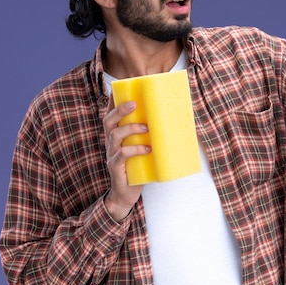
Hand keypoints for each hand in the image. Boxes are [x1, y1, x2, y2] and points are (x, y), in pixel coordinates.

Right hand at [102, 94, 148, 221]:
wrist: (126, 195)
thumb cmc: (138, 169)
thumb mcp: (144, 149)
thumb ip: (152, 137)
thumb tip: (177, 123)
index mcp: (116, 136)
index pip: (110, 114)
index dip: (113, 101)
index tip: (120, 89)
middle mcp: (110, 143)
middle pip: (108, 121)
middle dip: (120, 110)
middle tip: (134, 103)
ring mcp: (111, 155)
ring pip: (114, 136)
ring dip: (130, 128)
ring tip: (146, 127)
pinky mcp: (115, 168)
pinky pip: (122, 155)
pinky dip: (135, 150)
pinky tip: (147, 149)